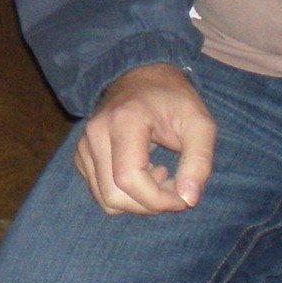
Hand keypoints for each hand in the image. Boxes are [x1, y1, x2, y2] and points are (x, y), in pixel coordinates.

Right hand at [75, 62, 215, 214]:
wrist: (141, 77)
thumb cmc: (173, 100)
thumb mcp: (200, 124)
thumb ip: (199, 161)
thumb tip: (188, 200)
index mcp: (124, 121)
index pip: (129, 179)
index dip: (158, 199)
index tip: (184, 197)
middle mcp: (96, 133)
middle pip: (114, 195)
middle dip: (149, 205)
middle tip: (174, 186)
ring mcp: (84, 145)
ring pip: (105, 199)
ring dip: (138, 201)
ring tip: (158, 176)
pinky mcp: (82, 155)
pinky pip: (100, 192)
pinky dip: (125, 194)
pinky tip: (142, 173)